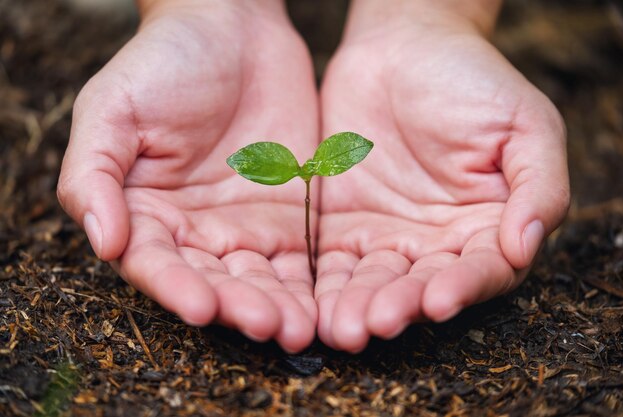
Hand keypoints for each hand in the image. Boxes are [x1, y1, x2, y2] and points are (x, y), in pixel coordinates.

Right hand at [57, 0, 318, 351]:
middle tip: (267, 326)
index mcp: (146, 214)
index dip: (176, 288)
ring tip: (300, 328)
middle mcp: (194, 232)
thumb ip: (94, 175)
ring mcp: (244, 228)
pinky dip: (312, 285)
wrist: (233, 29)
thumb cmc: (163, 63)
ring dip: (279, 307)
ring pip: (260, 280)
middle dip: (239, 307)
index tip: (201, 307)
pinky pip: (300, 261)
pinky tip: (325, 305)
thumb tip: (104, 242)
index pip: (156, 264)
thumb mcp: (113, 109)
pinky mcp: (290, 220)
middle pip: (214, 281)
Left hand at [315, 1, 568, 351]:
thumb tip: (525, 246)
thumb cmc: (470, 80)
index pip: (480, 271)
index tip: (438, 300)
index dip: (462, 288)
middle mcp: (435, 243)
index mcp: (485, 226)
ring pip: (373, 282)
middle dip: (399, 307)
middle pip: (420, 286)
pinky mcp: (340, 226)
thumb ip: (537, 186)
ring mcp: (385, 237)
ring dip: (358, 306)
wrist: (401, 46)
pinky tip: (315, 305)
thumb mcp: (523, 124)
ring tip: (343, 328)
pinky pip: (332, 262)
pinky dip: (324, 285)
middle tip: (376, 323)